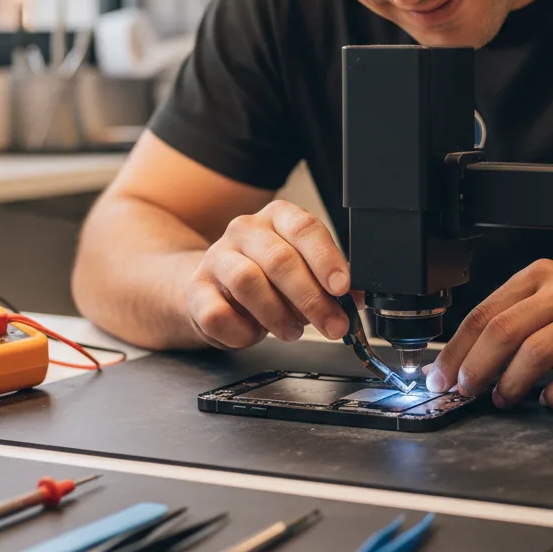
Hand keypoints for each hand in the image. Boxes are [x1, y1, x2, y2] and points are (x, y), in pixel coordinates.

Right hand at [186, 199, 360, 348]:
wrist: (214, 287)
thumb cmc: (267, 278)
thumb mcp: (303, 271)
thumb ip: (329, 283)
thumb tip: (355, 300)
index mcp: (278, 217)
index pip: (304, 228)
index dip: (326, 259)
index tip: (342, 288)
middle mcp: (245, 230)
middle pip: (280, 259)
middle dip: (311, 298)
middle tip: (332, 324)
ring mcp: (217, 257)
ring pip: (248, 282)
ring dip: (277, 314)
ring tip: (293, 331)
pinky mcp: (196, 288)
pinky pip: (218, 314)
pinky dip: (242, 331)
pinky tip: (254, 334)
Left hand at [423, 259, 552, 408]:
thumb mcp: (547, 295)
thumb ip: (511, 318)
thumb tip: (462, 361)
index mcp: (537, 276)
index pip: (484, 313)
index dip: (456, 350)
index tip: (440, 376)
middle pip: (504, 331)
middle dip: (477, 367)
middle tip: (466, 390)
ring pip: (536, 351)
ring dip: (512, 382)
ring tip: (504, 398)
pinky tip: (550, 398)